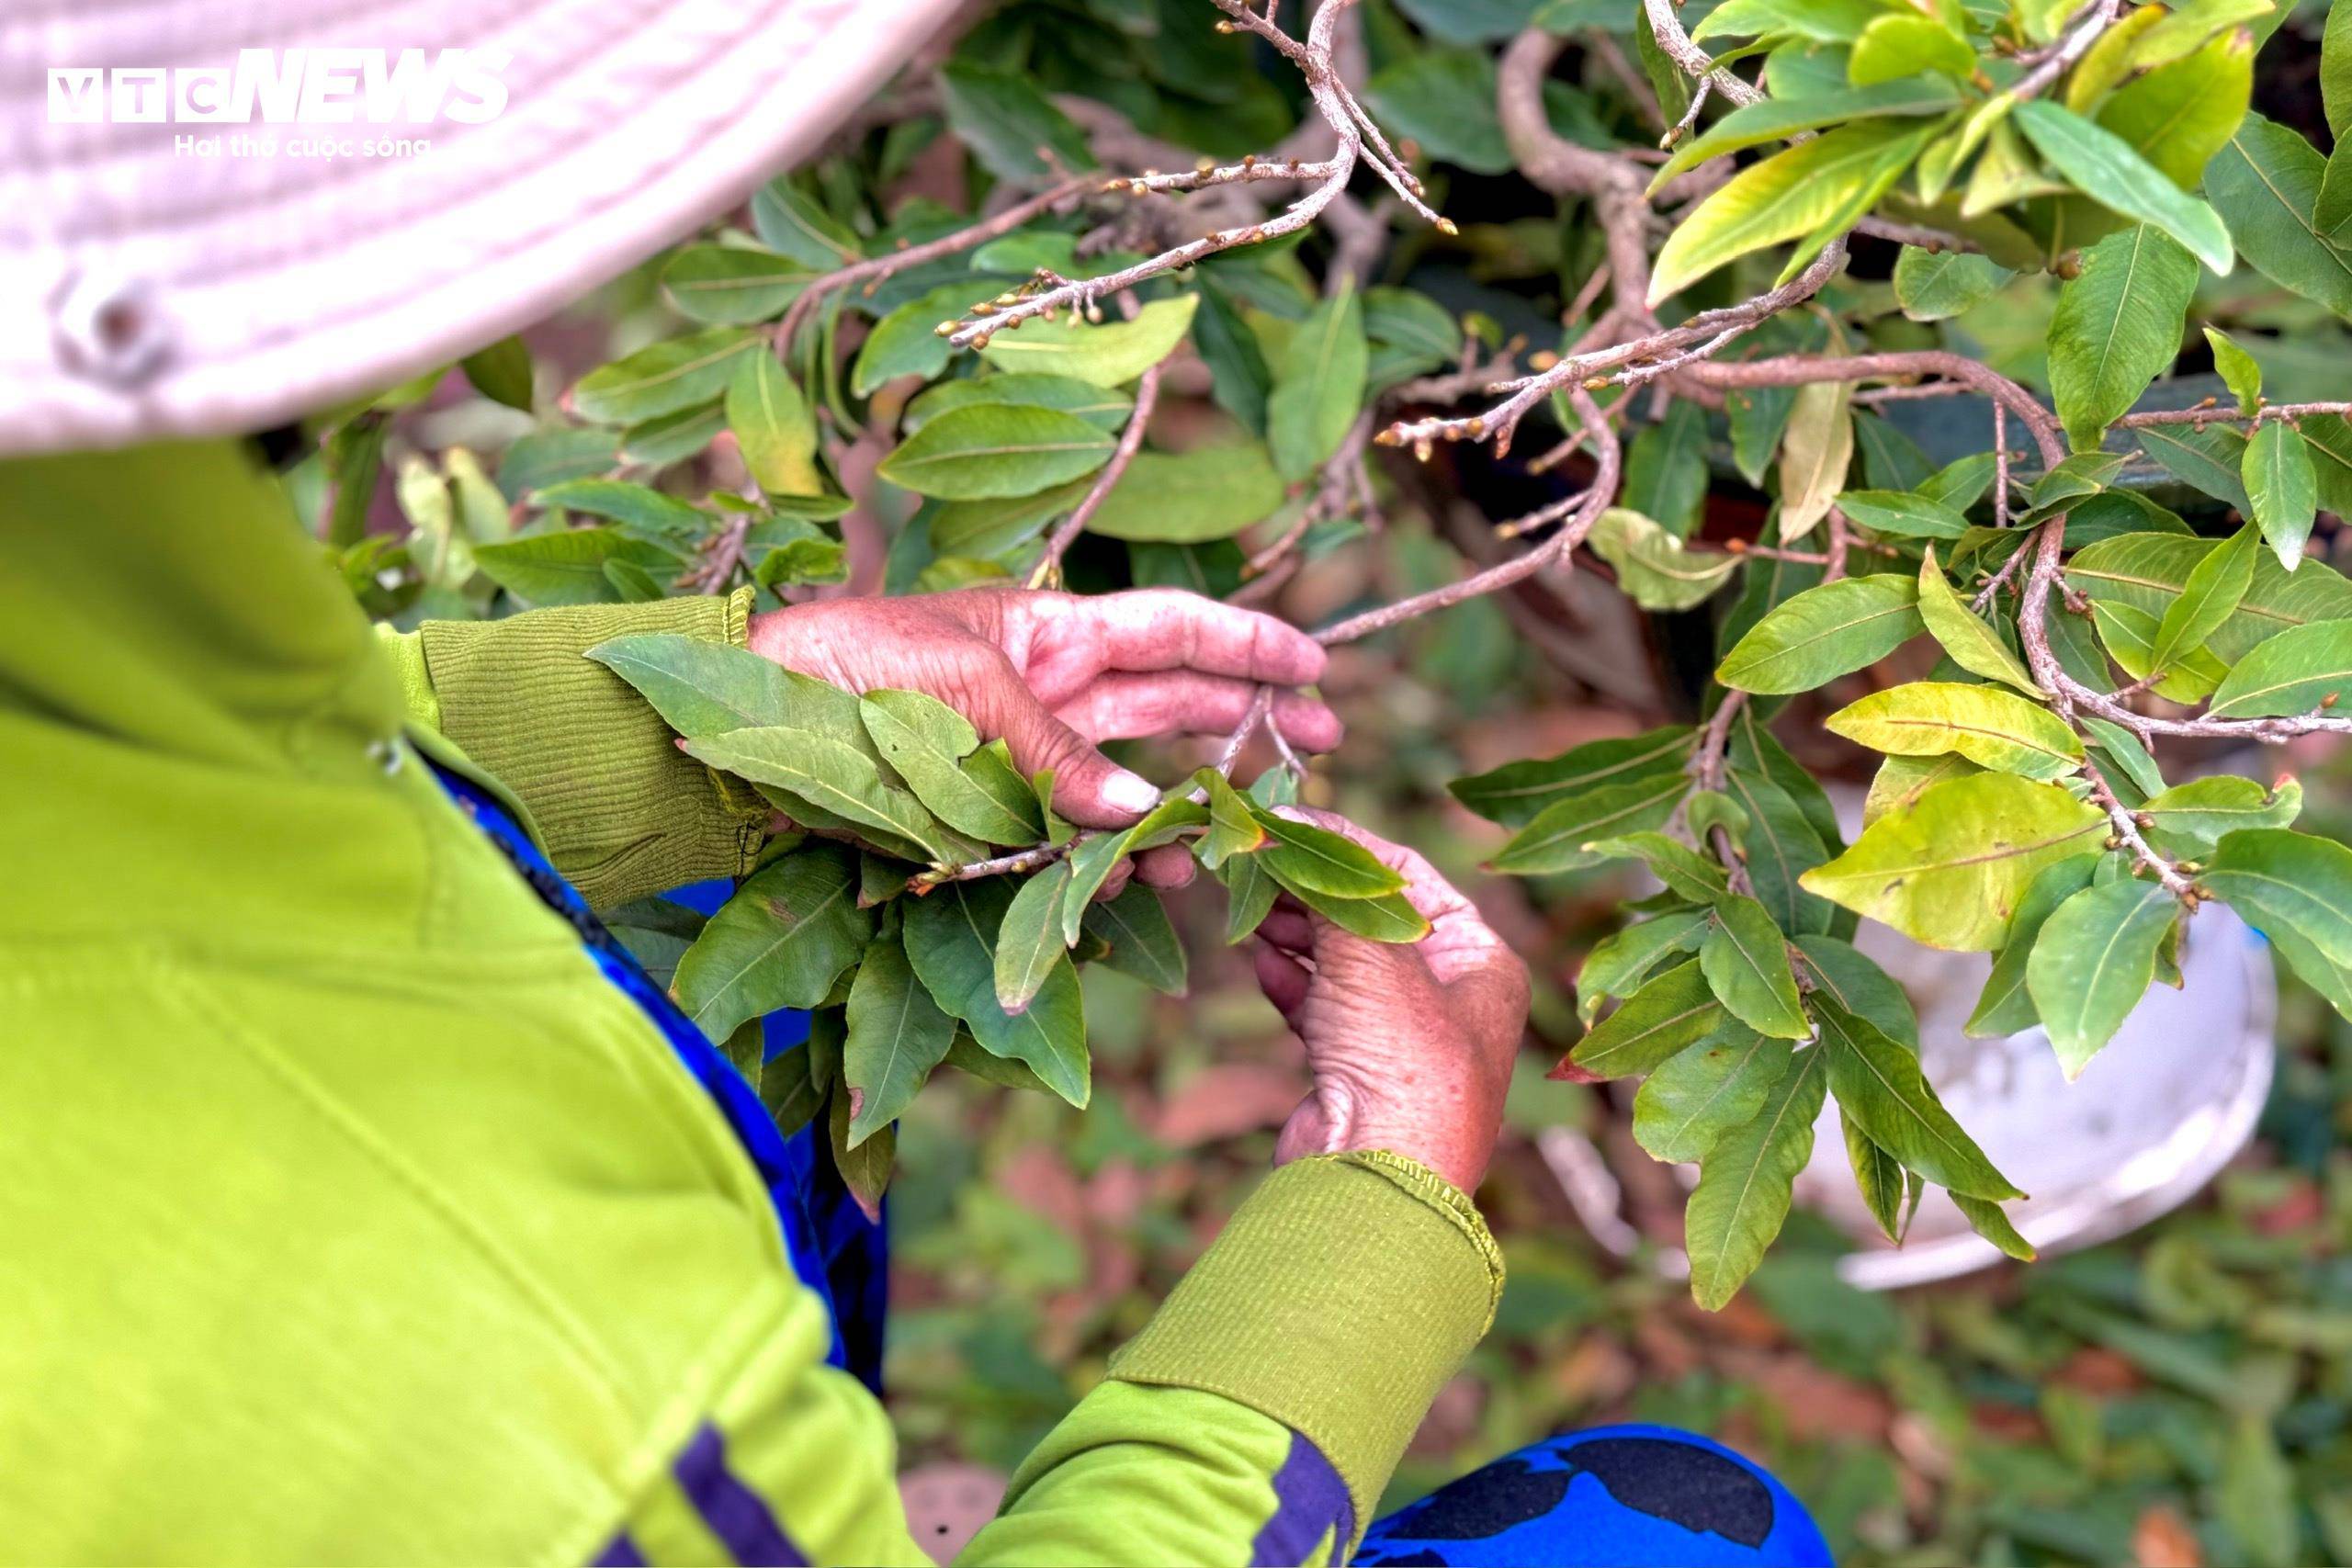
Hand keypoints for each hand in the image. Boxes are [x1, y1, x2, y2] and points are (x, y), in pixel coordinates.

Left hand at [748, 588, 1340, 889]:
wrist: (735, 734)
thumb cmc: (839, 665)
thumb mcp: (959, 681)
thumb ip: (1053, 746)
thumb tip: (1139, 810)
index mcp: (1046, 630)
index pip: (1171, 629)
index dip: (1247, 644)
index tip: (1318, 667)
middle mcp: (1049, 692)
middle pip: (1173, 705)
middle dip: (1246, 727)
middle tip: (1320, 759)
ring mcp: (1025, 760)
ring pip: (1132, 785)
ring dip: (1180, 811)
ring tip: (1222, 841)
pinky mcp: (991, 820)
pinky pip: (1074, 841)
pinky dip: (1109, 861)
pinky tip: (1136, 878)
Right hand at [1250, 810, 1528, 1193]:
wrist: (1380, 1178)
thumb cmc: (1403, 1059)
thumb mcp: (1369, 953)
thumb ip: (1325, 889)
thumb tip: (1282, 830)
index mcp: (1480, 961)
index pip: (1408, 875)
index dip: (1345, 843)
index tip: (1288, 819)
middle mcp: (1448, 997)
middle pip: (1369, 918)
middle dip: (1311, 890)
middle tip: (1256, 860)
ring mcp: (1400, 1037)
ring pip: (1339, 962)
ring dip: (1294, 932)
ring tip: (1249, 905)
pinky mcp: (1355, 1071)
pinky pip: (1318, 1007)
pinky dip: (1289, 981)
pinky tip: (1259, 959)